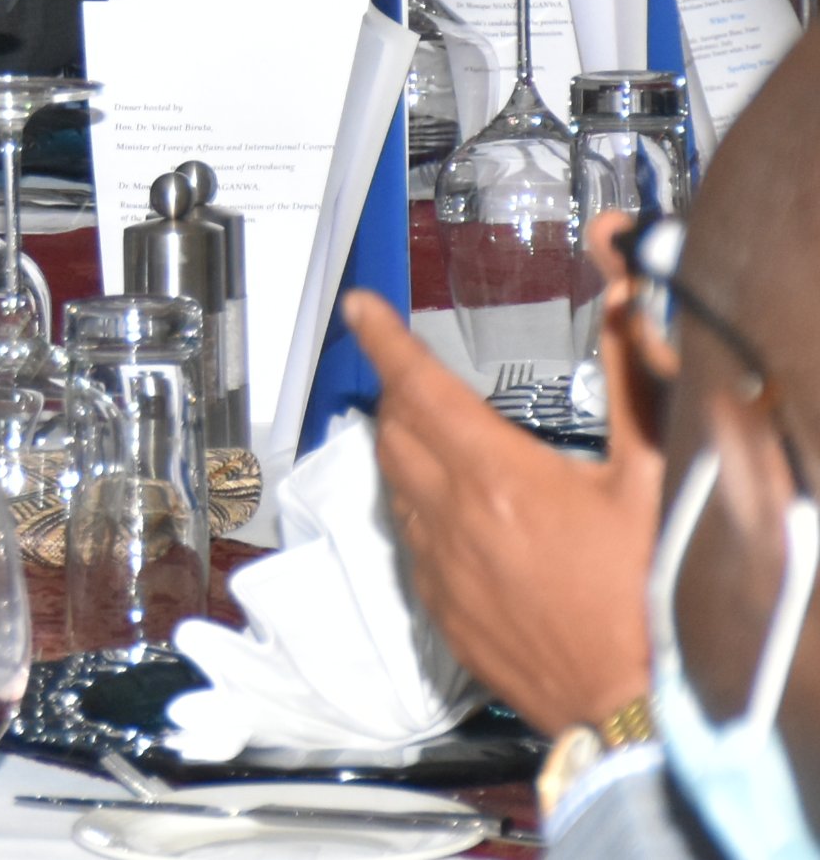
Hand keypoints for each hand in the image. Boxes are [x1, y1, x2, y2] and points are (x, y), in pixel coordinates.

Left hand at [341, 267, 664, 730]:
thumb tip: (622, 314)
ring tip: (434, 438)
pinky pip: (410, 542)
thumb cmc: (648, 595)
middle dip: (397, 394)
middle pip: (394, 432)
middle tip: (414, 377)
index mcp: (497, 475)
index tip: (360, 308)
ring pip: (395, 487)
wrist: (632, 703)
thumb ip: (632, 390)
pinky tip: (455, 516)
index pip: (421, 388)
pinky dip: (419, 511)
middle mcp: (452, 515)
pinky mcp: (439, 609)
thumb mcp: (651, 484)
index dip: (385, 341)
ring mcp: (438, 566)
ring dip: (405, 453)